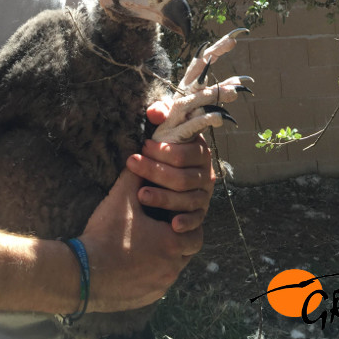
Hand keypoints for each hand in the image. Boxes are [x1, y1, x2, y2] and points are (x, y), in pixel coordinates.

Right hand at [79, 168, 199, 312]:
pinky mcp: (147, 298)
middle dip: (178, 240)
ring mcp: (160, 286)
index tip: (172, 215)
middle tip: (162, 228)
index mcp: (172, 243)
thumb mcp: (121, 199)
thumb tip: (139, 156)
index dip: (185, 222)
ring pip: (174, 270)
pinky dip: (153, 272)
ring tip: (148, 243)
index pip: (195, 232)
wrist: (82, 274)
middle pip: (187, 253)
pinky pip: (159, 284)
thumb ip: (135, 175)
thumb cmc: (106, 234)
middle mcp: (172, 268)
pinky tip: (137, 262)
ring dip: (166, 257)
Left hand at [127, 105, 215, 233]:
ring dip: (163, 198)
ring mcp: (204, 195)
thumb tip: (154, 113)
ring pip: (186, 199)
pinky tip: (173, 225)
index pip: (184, 154)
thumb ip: (161, 113)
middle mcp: (206, 174)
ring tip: (140, 195)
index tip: (143, 146)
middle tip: (132, 164)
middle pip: (182, 177)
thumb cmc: (165, 145)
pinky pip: (196, 220)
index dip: (163, 150)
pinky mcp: (200, 214)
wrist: (170, 170)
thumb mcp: (164, 127)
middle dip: (155, 171)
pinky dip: (186, 222)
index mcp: (200, 151)